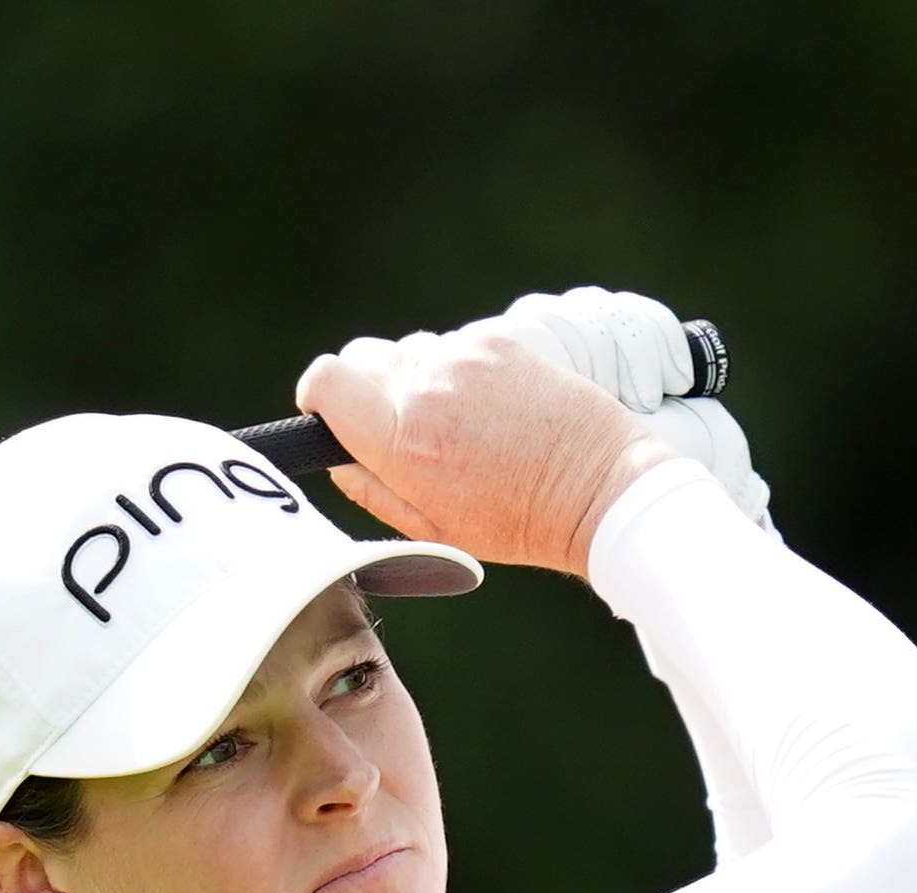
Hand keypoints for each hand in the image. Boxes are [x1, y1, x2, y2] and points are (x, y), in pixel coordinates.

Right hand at [294, 323, 683, 579]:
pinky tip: (490, 407)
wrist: (597, 487)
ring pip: (410, 351)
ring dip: (418, 379)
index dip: (318, 395)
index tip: (330, 412)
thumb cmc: (515, 519)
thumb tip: (337, 454)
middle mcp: (428, 388)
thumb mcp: (427, 528)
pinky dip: (460, 371)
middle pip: (360, 357)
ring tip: (458, 422)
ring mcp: (466, 357)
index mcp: (402, 440)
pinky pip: (453, 346)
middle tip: (398, 425)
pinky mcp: (499, 340)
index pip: (325, 380)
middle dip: (366, 388)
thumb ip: (368, 488)